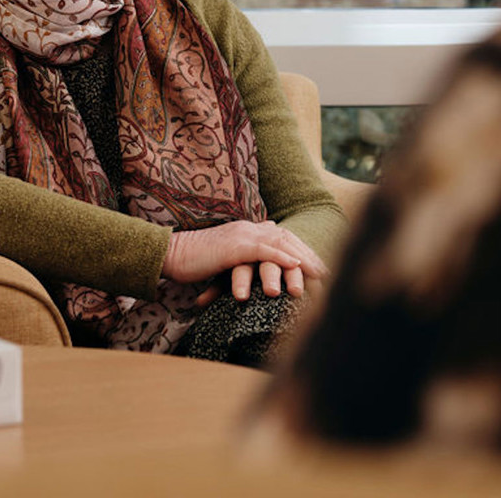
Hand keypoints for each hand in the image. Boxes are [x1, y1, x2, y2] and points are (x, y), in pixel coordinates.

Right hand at [162, 221, 326, 303]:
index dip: (302, 252)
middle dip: (309, 255)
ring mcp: (242, 235)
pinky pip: (264, 250)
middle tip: (328, 272)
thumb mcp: (225, 260)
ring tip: (320, 273)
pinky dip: (282, 257)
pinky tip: (296, 266)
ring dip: (302, 258)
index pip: (282, 238)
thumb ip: (242, 260)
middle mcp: (248, 228)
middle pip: (287, 238)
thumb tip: (256, 267)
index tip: (319, 268)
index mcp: (247, 231)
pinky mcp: (234, 246)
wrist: (173, 255)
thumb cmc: (195, 262)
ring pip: (280, 243)